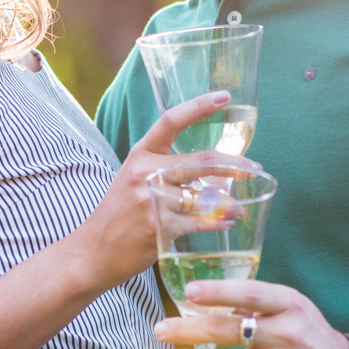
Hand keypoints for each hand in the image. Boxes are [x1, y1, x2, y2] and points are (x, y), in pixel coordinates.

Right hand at [74, 91, 261, 288]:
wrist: (92, 252)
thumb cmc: (119, 213)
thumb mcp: (134, 178)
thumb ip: (165, 169)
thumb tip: (211, 168)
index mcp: (141, 154)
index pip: (171, 120)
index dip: (199, 106)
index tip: (224, 96)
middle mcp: (145, 172)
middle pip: (201, 162)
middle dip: (235, 165)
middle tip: (256, 167)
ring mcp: (152, 200)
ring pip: (204, 197)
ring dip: (230, 203)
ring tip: (241, 206)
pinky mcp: (159, 228)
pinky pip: (199, 222)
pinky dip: (218, 223)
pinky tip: (229, 222)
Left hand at [153, 280, 348, 348]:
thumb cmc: (305, 328)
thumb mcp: (287, 306)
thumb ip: (254, 303)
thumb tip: (209, 302)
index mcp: (288, 302)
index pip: (252, 293)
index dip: (221, 291)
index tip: (190, 291)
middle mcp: (288, 329)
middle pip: (233, 329)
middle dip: (193, 329)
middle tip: (162, 328)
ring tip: (179, 343)